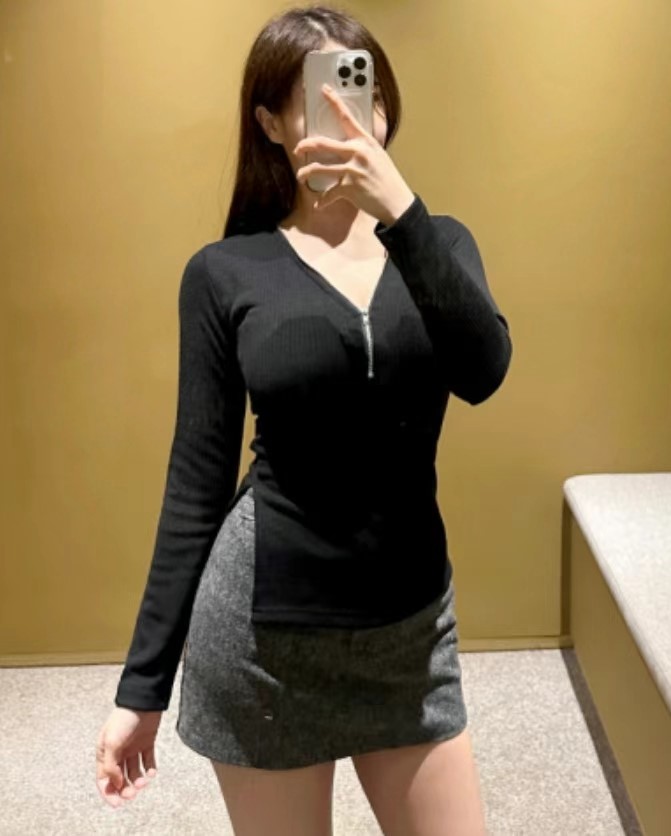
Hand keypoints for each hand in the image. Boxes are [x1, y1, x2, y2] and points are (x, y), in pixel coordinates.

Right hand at [95, 706, 160, 807]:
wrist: (143, 700)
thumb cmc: (124, 718)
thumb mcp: (111, 741)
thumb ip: (111, 764)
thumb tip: (116, 783)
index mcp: (105, 753)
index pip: (104, 779)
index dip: (109, 793)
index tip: (118, 804)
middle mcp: (118, 752)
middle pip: (119, 778)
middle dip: (125, 789)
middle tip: (133, 794)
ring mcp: (132, 748)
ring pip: (133, 772)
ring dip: (138, 781)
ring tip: (144, 781)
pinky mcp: (146, 742)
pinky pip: (148, 761)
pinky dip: (150, 769)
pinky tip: (152, 772)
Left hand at [294, 83, 415, 225]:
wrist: (397, 202)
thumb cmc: (387, 180)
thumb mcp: (378, 157)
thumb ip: (362, 149)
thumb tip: (348, 145)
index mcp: (365, 142)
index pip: (347, 117)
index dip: (334, 101)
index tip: (324, 90)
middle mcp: (357, 152)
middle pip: (322, 143)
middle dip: (304, 145)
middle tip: (297, 149)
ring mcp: (352, 170)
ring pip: (318, 168)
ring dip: (305, 173)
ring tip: (301, 176)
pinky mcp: (349, 188)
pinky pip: (327, 194)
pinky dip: (321, 201)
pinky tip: (318, 204)